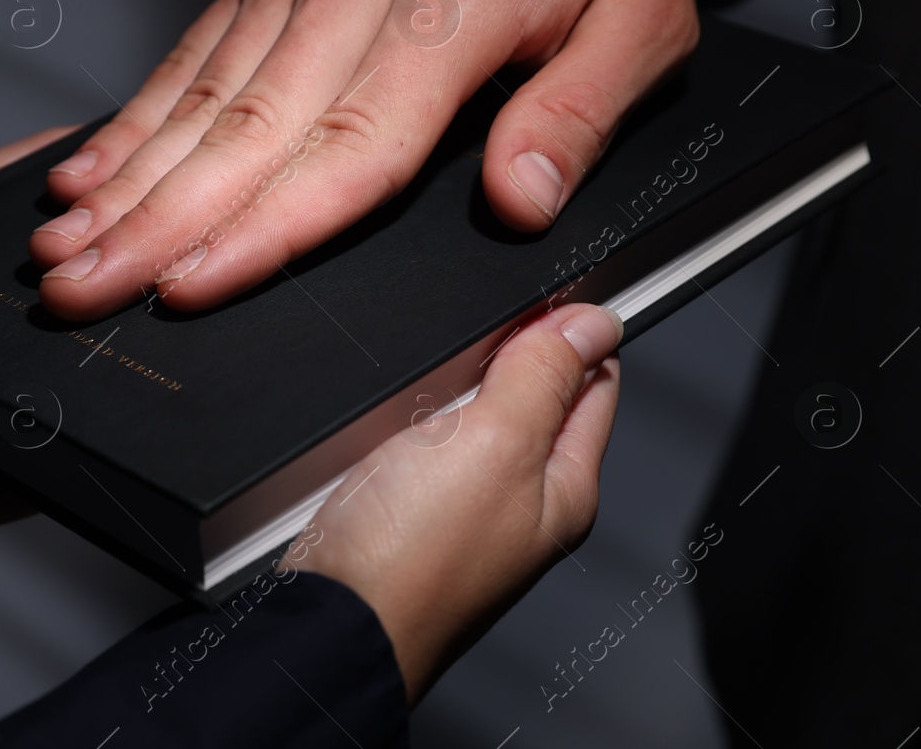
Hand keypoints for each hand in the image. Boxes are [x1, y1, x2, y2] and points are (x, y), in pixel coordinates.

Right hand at [30, 0, 695, 320]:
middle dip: (155, 221)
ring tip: (63, 246)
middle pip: (246, 128)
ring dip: (124, 178)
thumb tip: (519, 201)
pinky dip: (134, 115)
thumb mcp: (642, 18)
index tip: (193, 284)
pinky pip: (195, 50)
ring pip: (202, 94)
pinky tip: (89, 168)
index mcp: (452, 1)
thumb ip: (578, 113)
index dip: (265, 226)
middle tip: (82, 289)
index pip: (349, 143)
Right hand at [290, 303, 622, 703]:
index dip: (572, 331)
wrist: (325, 622)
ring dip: (430, 392)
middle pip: (523, 393)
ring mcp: (455, 505)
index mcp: (564, 486)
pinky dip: (389, 422)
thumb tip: (590, 322)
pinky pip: (402, 439)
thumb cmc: (412, 561)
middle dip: (492, 358)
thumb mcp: (495, 443)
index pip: (595, 383)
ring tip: (410, 405)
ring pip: (455, 413)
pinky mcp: (397, 505)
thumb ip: (543, 377)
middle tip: (459, 359)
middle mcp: (517, 500)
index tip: (537, 298)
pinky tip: (376, 430)